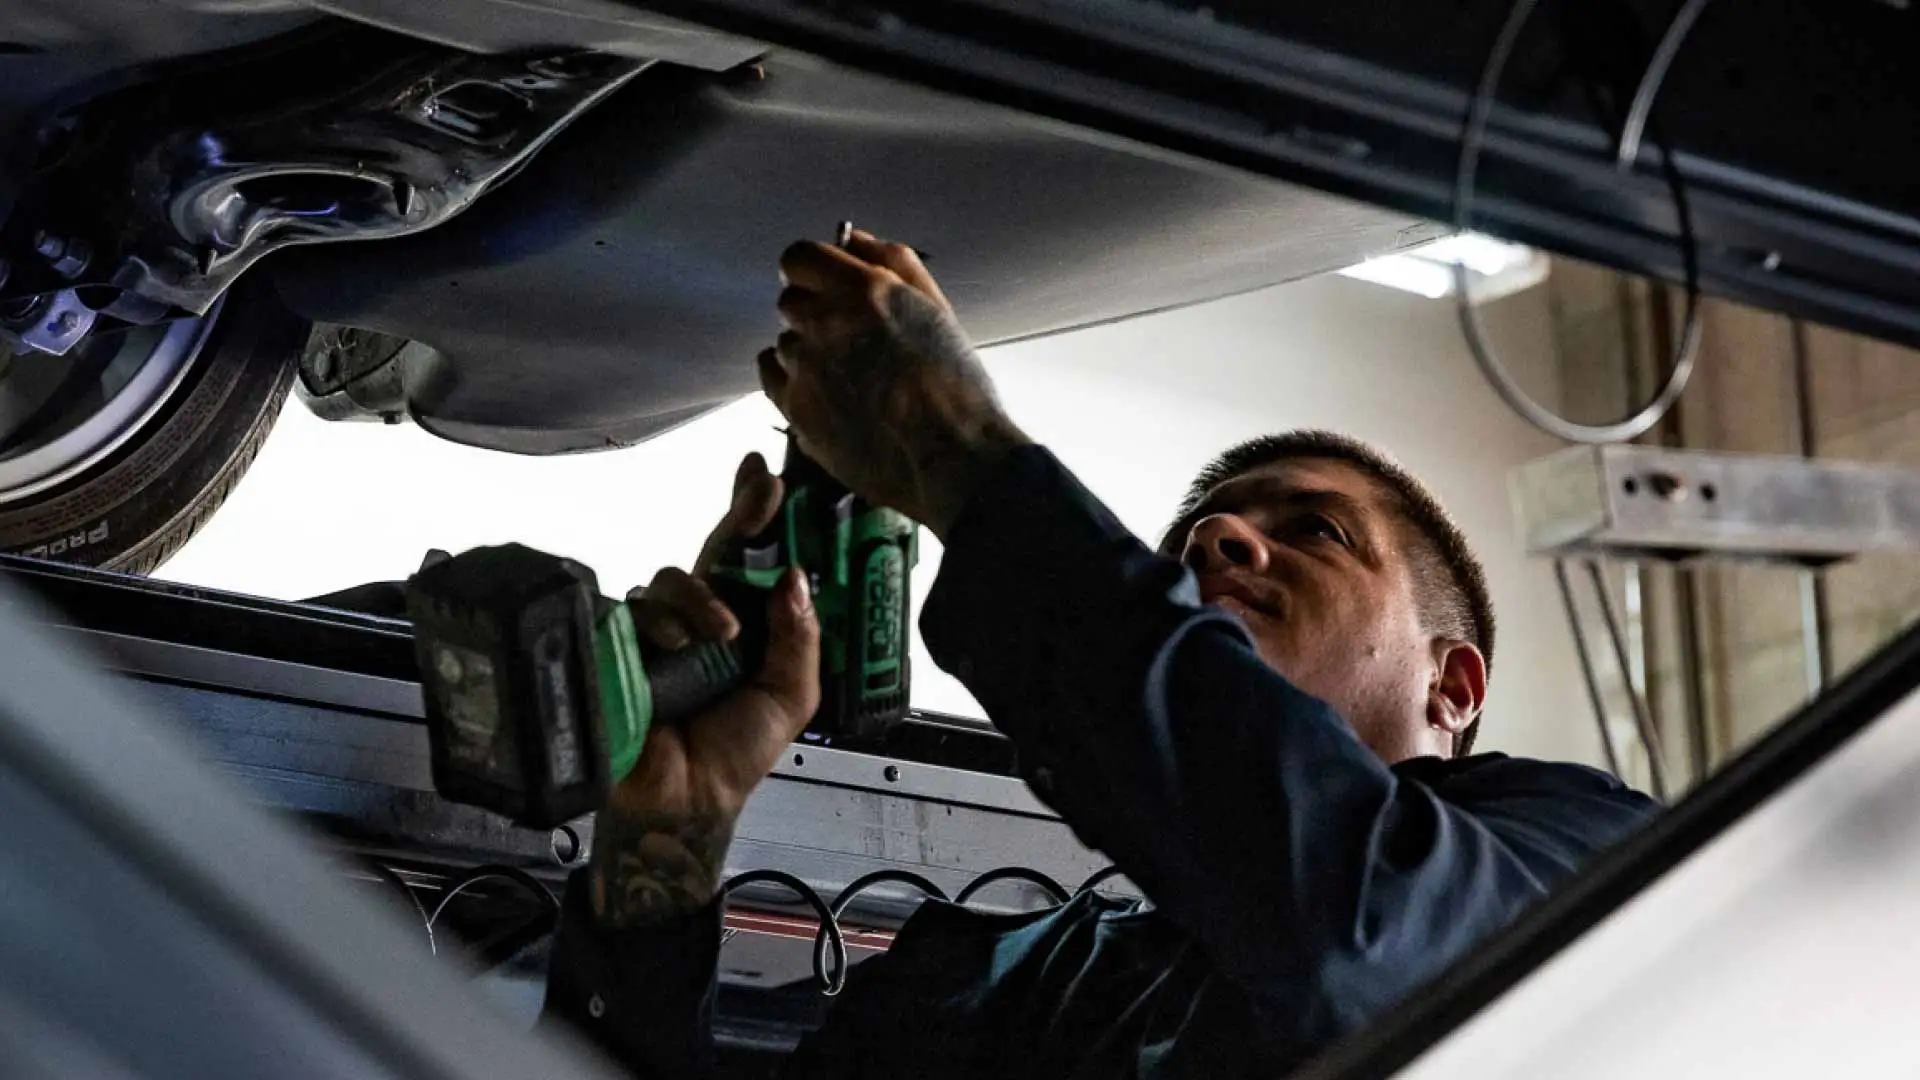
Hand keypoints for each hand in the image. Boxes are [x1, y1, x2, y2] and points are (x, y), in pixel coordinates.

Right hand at [588, 453, 820, 926]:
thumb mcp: (791, 696)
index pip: (752, 559)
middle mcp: (699, 617)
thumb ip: (801, 638)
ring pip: (671, 576)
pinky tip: (679, 647)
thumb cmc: (734, 753)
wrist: (687, 801)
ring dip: (702, 597)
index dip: (759, 514)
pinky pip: (634, 609)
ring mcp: (656, 629)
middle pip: (714, 549)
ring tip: (721, 634)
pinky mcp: (618, 643)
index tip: (771, 474)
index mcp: (743, 624)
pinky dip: (662, 622)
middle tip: (766, 493)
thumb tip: (795, 576)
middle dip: (741, 515)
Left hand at [759, 230, 1031, 538]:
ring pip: (787, 342)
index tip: (827, 285)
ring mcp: (806, 369)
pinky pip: (774, 378)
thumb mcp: (937, 309)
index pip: (798, 258)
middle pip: (790, 300)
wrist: (952, 457)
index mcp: (862, 290)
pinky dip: (792, 379)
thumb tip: (854, 239)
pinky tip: (823, 391)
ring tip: (850, 377)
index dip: (812, 270)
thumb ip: (894, 263)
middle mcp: (825, 324)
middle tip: (850, 339)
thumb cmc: (956, 385)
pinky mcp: (797, 410)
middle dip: (815, 312)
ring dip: (809, 350)